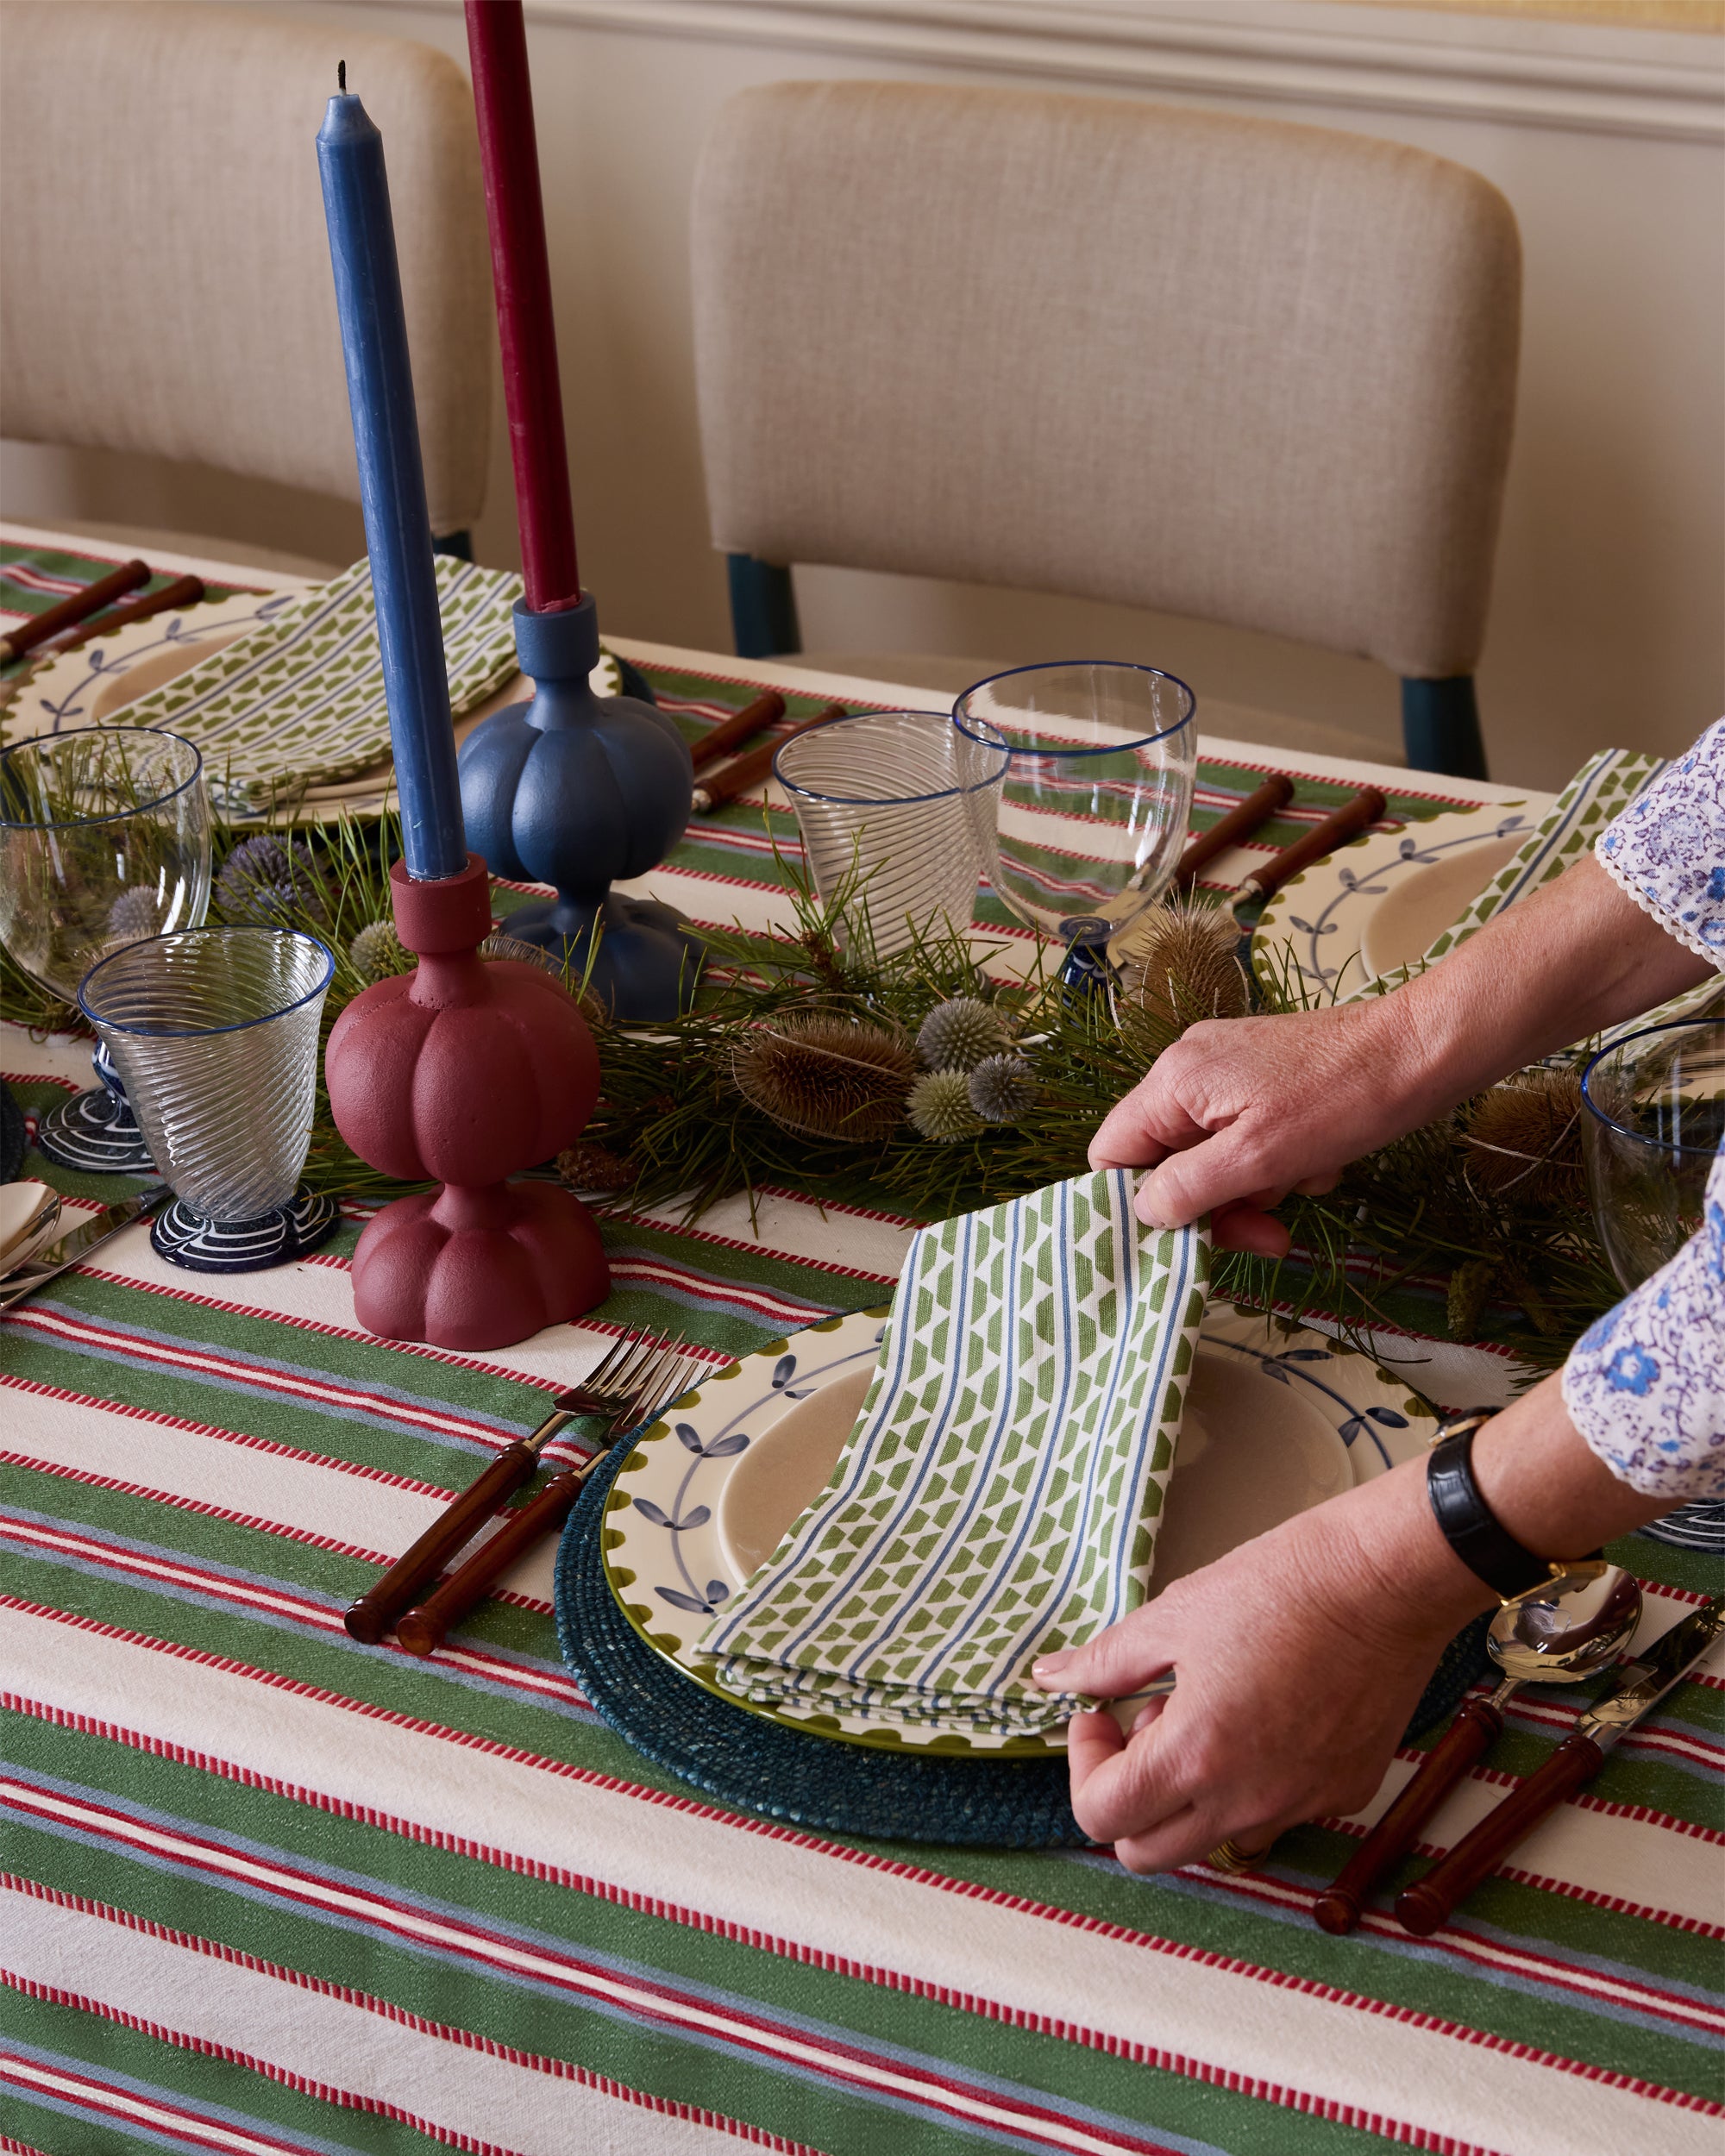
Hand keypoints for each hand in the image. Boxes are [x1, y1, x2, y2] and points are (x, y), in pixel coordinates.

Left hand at [1033, 1461, 1488, 1871]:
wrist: (1384, 1581)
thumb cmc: (1282, 1588)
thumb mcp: (1174, 1616)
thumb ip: (1105, 1663)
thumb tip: (1053, 1680)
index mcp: (1195, 1758)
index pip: (1102, 1818)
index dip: (1085, 1767)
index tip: (1100, 1717)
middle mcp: (1248, 1801)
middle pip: (1149, 1852)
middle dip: (1127, 1798)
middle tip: (1143, 1725)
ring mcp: (1302, 1805)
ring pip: (1215, 1837)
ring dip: (1191, 1792)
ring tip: (1211, 1711)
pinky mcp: (1346, 1792)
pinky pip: (1277, 1812)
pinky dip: (1253, 1780)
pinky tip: (1265, 1713)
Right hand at [1089, 1000, 1421, 1253]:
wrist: (1425, 1049)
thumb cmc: (1344, 1100)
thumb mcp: (1260, 1157)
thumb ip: (1189, 1187)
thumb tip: (1143, 1211)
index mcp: (1174, 1081)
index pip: (1111, 1152)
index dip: (1135, 1203)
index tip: (1183, 1236)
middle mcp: (1190, 1069)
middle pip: (1166, 1160)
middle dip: (1214, 1205)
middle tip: (1265, 1236)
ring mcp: (1229, 1071)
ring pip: (1212, 1156)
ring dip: (1255, 1187)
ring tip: (1304, 1183)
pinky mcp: (1266, 1079)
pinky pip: (1248, 1138)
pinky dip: (1279, 1162)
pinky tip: (1319, 1162)